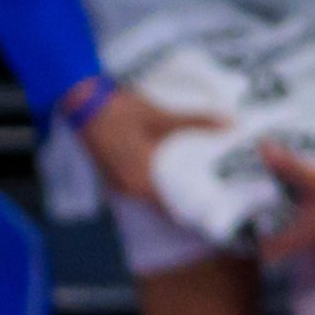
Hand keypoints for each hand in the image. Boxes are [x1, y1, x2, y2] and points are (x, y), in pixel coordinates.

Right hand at [78, 82, 223, 205]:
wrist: (84, 105)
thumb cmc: (121, 111)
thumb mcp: (160, 115)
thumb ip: (194, 121)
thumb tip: (230, 124)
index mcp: (142, 178)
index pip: (172, 205)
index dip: (193, 208)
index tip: (214, 209)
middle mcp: (130, 188)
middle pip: (162, 204)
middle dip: (184, 201)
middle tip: (210, 195)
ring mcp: (119, 184)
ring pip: (150, 197)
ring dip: (168, 194)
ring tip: (193, 186)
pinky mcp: (114, 176)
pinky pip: (139, 188)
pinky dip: (155, 186)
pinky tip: (168, 176)